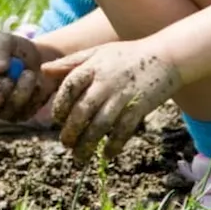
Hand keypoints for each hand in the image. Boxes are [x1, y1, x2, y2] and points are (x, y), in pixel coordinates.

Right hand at [0, 32, 61, 121]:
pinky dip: (32, 96)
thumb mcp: (4, 41)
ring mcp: (1, 111)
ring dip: (19, 91)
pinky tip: (36, 82)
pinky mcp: (21, 114)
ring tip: (28, 73)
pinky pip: (24, 112)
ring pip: (6, 113)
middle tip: (7, 78)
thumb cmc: (13, 50)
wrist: (40, 58)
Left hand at [41, 42, 181, 161]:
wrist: (167, 55)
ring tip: (79, 158)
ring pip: (100, 126)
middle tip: (66, 144)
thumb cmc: (128, 54)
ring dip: (87, 145)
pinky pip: (122, 131)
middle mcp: (106, 82)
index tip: (58, 119)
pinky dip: (113, 145)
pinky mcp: (139, 108)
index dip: (60, 106)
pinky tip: (106, 155)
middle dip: (71, 132)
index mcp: (93, 66)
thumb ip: (70, 62)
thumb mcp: (98, 52)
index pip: (69, 88)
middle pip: (81, 112)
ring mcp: (123, 96)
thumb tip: (43, 70)